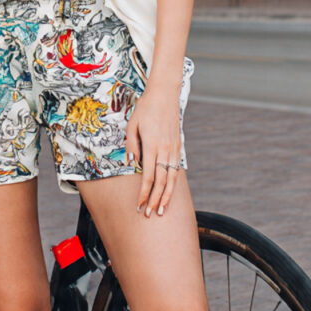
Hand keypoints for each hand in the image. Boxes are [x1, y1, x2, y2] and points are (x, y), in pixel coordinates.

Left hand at [125, 82, 181, 217]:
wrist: (164, 95)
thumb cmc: (145, 109)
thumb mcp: (132, 124)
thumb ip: (131, 145)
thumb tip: (131, 164)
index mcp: (152, 146)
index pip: (148, 177)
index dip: (144, 194)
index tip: (139, 205)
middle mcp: (165, 150)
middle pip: (161, 182)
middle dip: (155, 200)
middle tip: (149, 215)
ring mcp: (174, 149)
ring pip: (172, 179)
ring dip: (167, 196)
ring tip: (161, 210)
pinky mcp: (178, 147)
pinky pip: (177, 170)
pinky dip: (174, 184)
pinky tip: (170, 192)